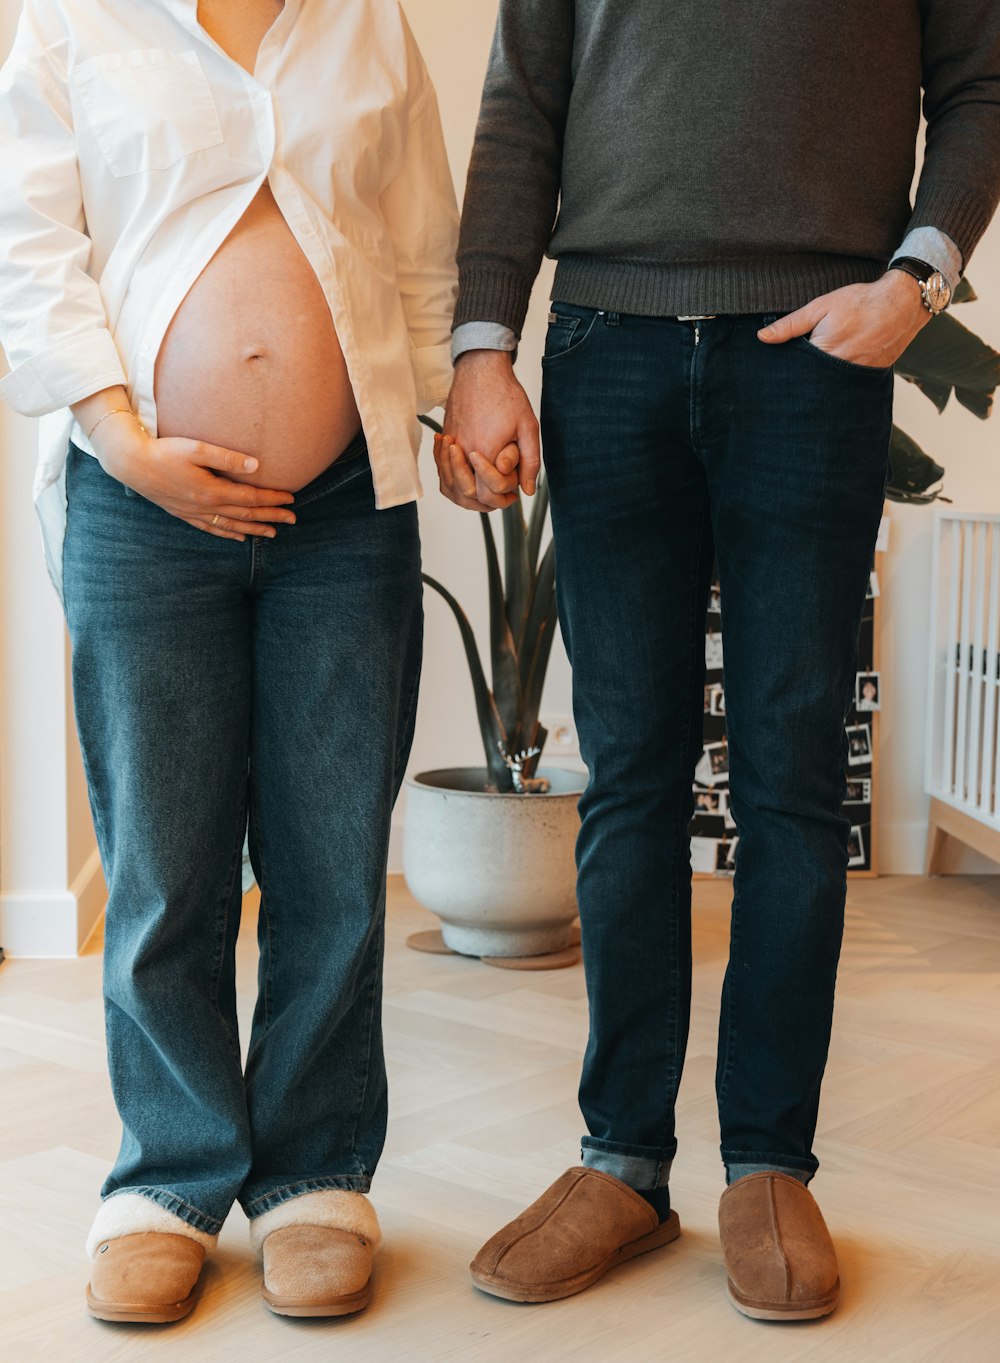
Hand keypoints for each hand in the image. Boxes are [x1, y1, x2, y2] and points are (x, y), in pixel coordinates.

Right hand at [98, 427, 296, 540]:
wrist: (132, 464)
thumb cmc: (164, 451)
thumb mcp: (197, 449)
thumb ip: (227, 458)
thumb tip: (257, 467)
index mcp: (212, 491)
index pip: (251, 498)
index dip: (273, 499)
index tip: (291, 498)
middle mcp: (206, 507)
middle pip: (246, 515)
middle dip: (272, 517)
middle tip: (293, 519)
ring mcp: (195, 513)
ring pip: (232, 526)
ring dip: (255, 530)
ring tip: (274, 533)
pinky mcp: (185, 514)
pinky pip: (212, 529)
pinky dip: (229, 534)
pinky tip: (240, 538)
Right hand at [440, 349, 540, 508]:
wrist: (481, 369)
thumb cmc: (504, 394)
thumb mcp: (528, 427)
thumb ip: (530, 461)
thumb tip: (528, 489)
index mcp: (485, 452)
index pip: (486, 493)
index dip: (501, 499)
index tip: (512, 494)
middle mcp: (463, 451)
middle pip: (465, 495)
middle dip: (485, 502)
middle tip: (501, 498)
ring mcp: (451, 445)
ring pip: (450, 486)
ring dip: (466, 495)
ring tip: (484, 493)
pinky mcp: (445, 438)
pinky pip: (442, 470)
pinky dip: (452, 480)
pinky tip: (467, 478)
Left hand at [757, 271, 931, 368]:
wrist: (902, 303)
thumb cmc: (861, 302)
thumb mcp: (821, 307)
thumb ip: (790, 325)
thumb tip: (763, 337)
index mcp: (824, 353)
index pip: (794, 372)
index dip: (785, 370)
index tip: (776, 370)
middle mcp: (840, 370)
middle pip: (811, 383)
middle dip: (801, 379)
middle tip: (795, 372)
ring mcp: (856, 377)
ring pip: (828, 387)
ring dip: (820, 382)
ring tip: (817, 370)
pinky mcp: (869, 378)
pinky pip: (847, 385)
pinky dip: (838, 381)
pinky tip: (833, 374)